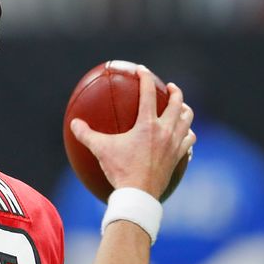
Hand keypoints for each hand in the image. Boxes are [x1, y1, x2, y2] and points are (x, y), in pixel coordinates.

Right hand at [70, 65, 195, 197]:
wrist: (139, 194)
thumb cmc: (120, 170)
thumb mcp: (100, 149)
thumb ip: (85, 134)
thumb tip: (74, 123)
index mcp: (148, 124)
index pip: (148, 94)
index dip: (145, 78)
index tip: (142, 70)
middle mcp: (165, 131)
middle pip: (178, 104)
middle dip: (175, 93)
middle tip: (170, 88)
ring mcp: (175, 145)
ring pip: (187, 121)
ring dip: (185, 112)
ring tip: (180, 108)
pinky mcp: (178, 158)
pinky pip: (188, 142)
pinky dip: (187, 135)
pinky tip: (184, 137)